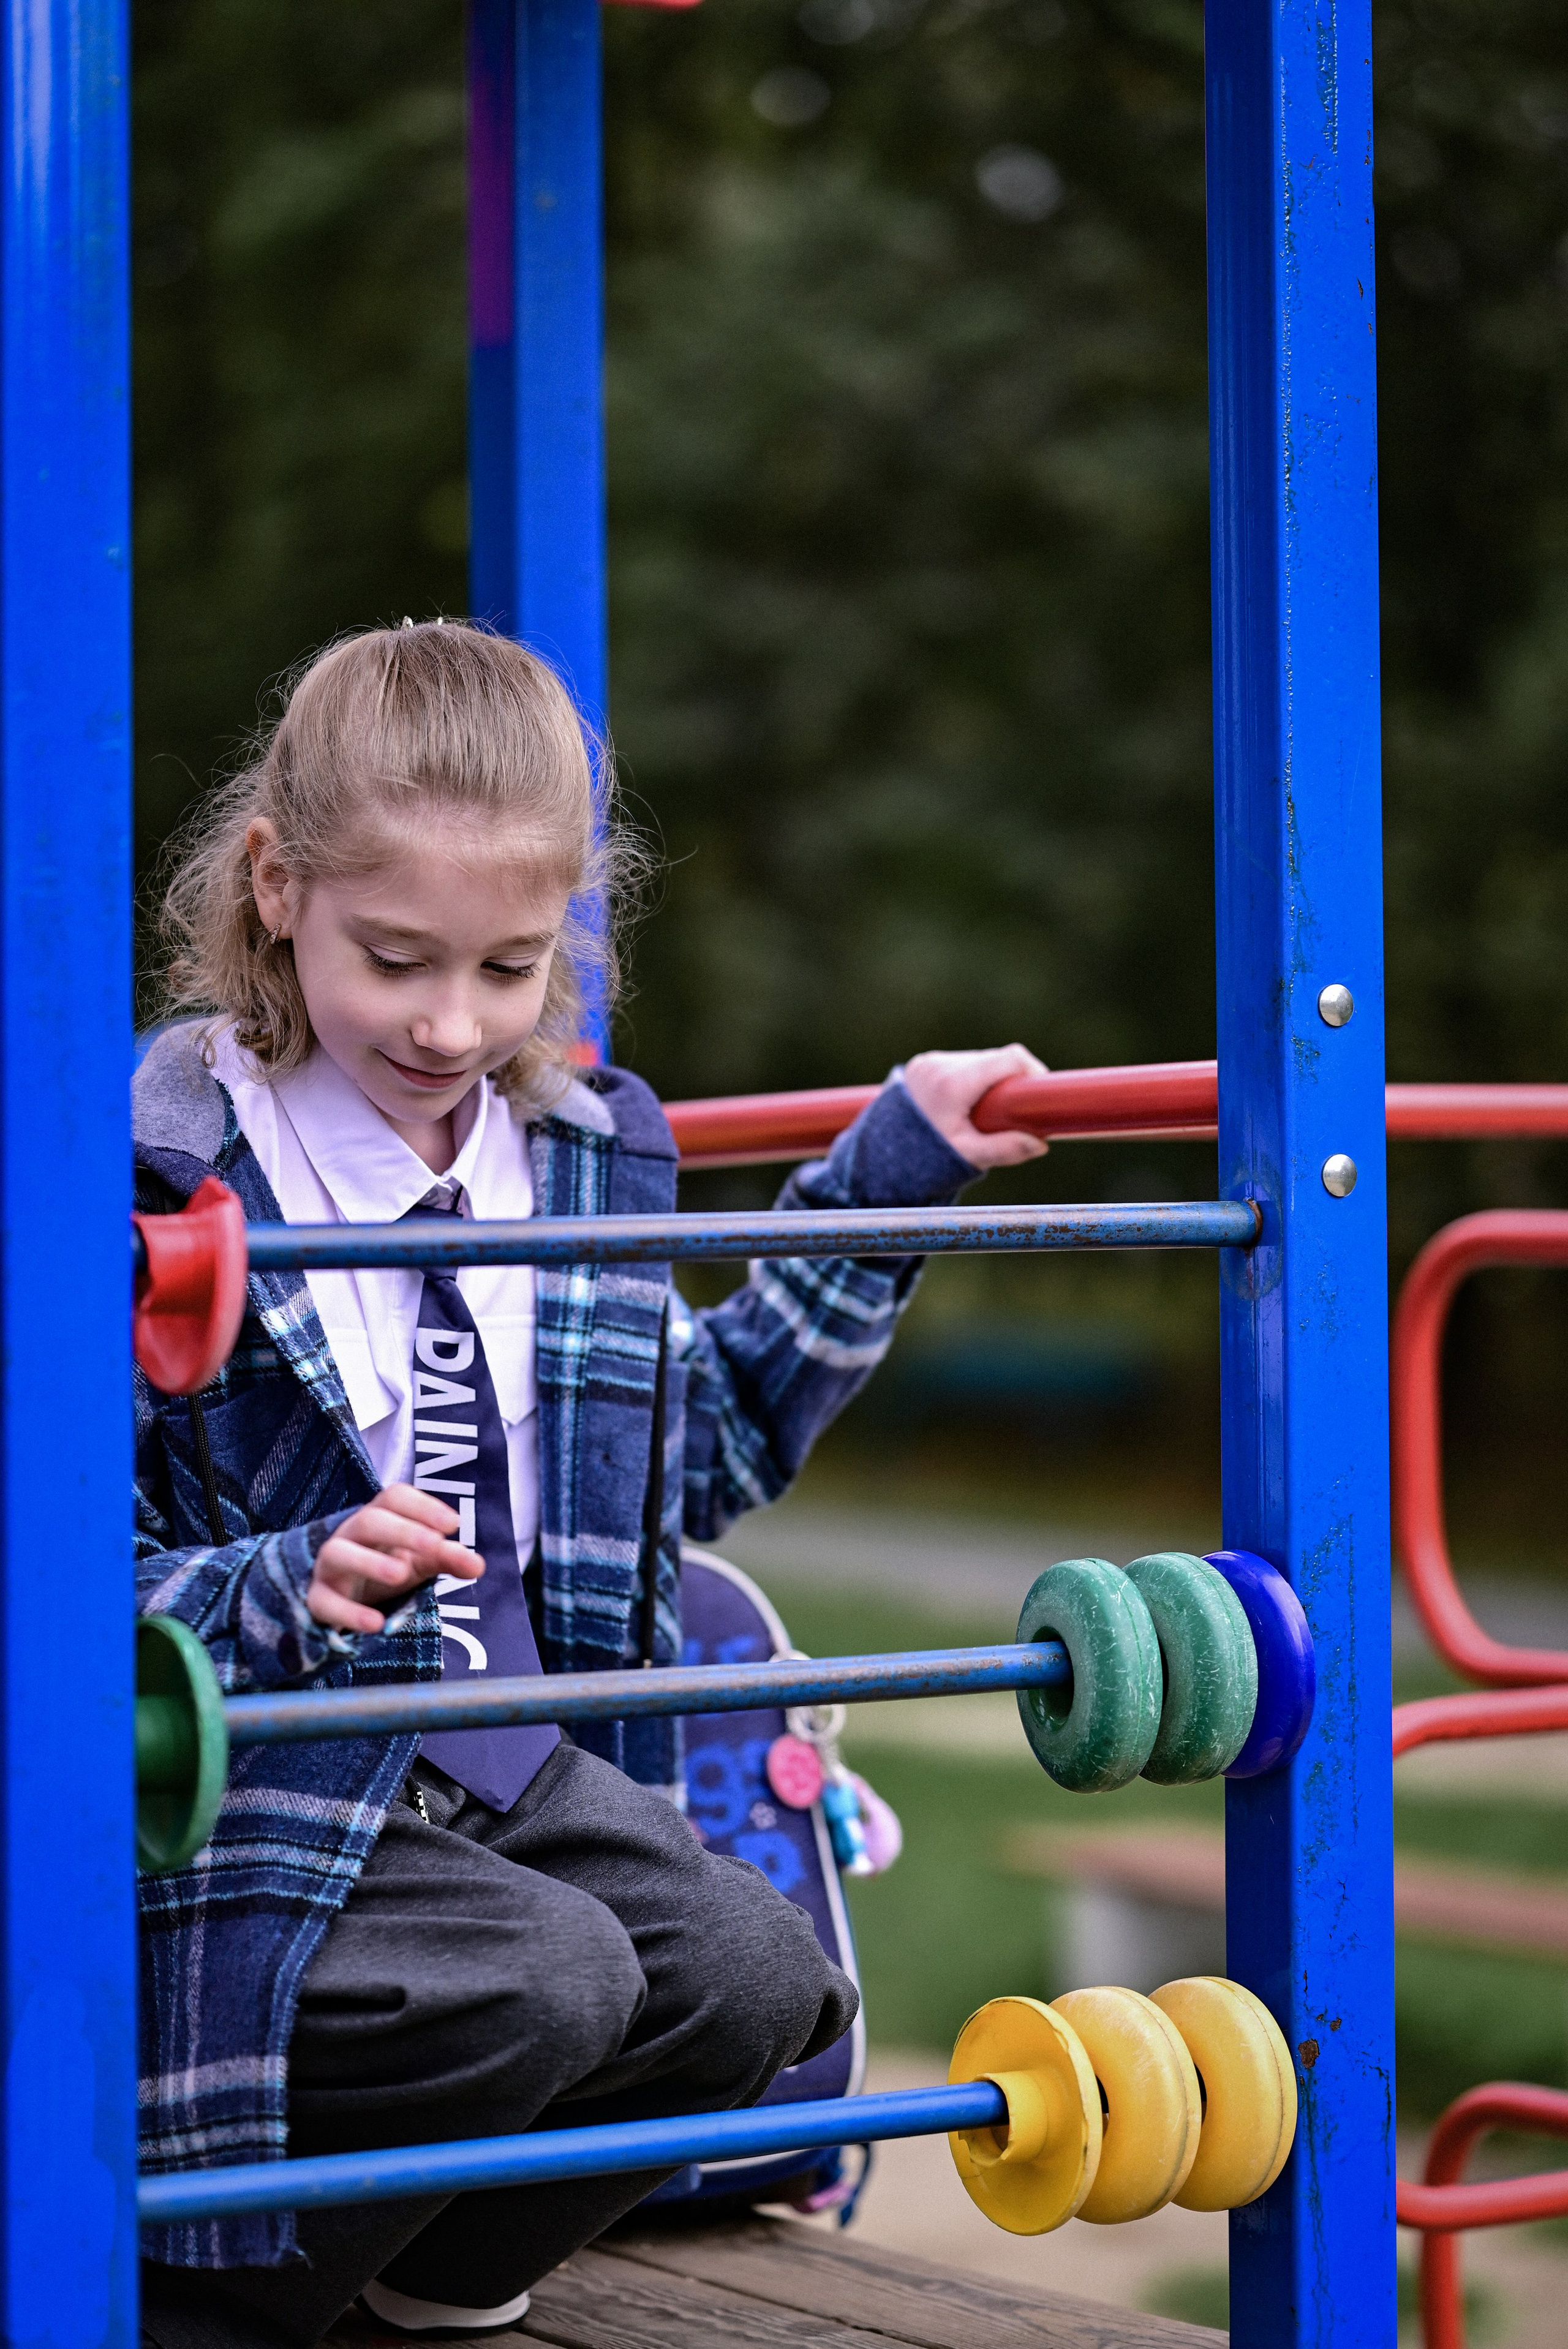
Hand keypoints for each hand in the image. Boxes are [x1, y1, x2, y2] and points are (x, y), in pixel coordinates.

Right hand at [308, 1483, 482, 1635]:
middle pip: (369, 1520)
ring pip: (338, 1554)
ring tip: (401, 1574)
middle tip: (433, 1544)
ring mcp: (329, 1567)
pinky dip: (348, 1612)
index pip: (394, 1497)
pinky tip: (375, 1624)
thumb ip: (448, 1558)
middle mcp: (349, 1535)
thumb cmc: (386, 1567)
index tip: (453, 1524)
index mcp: (377, 1517)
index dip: (423, 1506)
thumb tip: (478, 1565)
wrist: (343, 1599)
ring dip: (369, 1562)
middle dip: (402, 1530)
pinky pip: (324, 1602)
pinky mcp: (317, 1599)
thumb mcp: (420, 1562)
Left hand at [901, 1044, 1050, 1169]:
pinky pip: (959, 1064)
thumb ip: (1005, 1149)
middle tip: (1014, 1112)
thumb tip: (1040, 1144)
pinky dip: (971, 1079)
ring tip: (986, 1113)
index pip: (1008, 1058)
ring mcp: (928, 1062)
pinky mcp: (922, 1064)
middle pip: (994, 1059)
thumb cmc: (924, 1160)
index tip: (1040, 1091)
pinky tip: (966, 1105)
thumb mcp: (968, 1156)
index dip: (1032, 1070)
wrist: (881, 1158)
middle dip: (1010, 1081)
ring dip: (990, 1080)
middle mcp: (939, 1065)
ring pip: (978, 1060)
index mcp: (953, 1084)